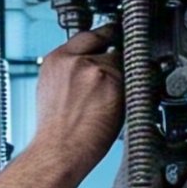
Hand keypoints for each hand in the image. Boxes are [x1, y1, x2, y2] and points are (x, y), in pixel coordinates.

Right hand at [33, 24, 124, 174]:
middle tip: (117, 73)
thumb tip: (91, 66)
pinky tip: (119, 108)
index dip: (101, 38)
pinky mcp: (113, 82)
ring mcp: (94, 69)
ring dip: (124, 78)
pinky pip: (133, 78)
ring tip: (112, 103)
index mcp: (56, 60)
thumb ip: (71, 73)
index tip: (110, 38)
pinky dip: (133, 91)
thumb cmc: (56, 132)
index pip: (85, 35)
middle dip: (114, 58)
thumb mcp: (53, 91)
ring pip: (122, 63)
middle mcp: (75, 60)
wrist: (58, 152)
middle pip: (107, 44)